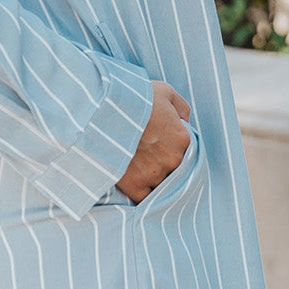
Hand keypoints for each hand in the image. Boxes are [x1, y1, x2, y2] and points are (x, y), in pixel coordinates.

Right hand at [115, 80, 190, 203]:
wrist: (102, 110)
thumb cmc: (133, 98)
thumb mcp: (165, 91)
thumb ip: (181, 109)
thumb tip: (183, 122)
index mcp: (183, 138)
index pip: (186, 149)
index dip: (172, 146)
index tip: (160, 143)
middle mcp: (172, 159)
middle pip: (174, 168)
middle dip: (162, 162)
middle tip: (147, 153)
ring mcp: (154, 174)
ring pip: (160, 184)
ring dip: (151, 177)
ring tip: (136, 166)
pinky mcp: (134, 185)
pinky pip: (144, 197)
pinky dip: (141, 192)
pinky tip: (134, 182)